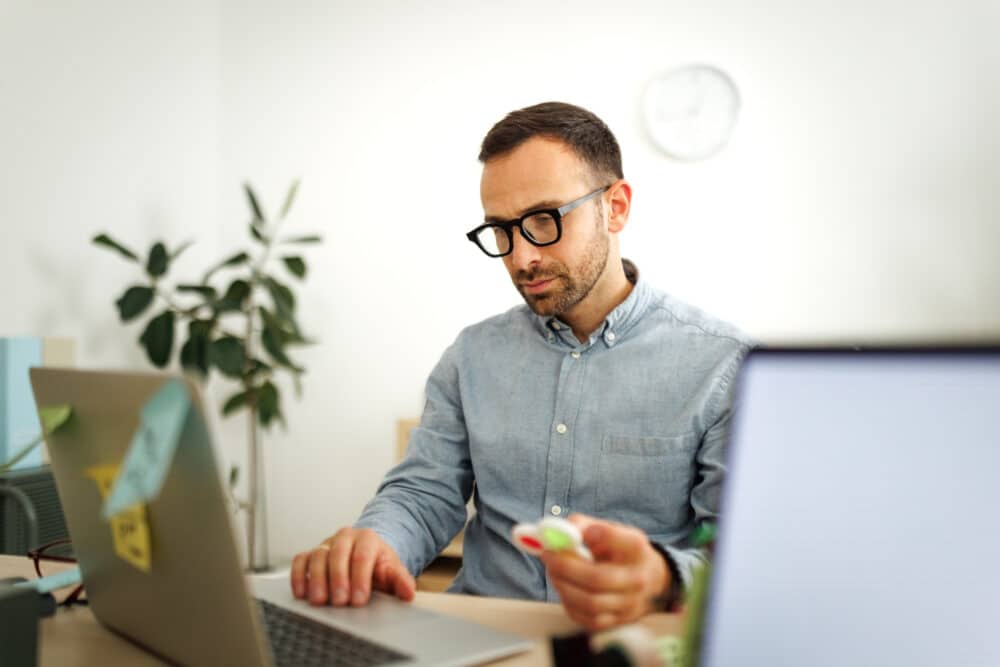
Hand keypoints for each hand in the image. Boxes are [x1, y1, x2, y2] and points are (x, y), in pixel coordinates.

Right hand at [290, 527, 415, 606]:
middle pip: (338, 554)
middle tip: (339, 602)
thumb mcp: (392, 571)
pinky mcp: (311, 554)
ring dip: (316, 579)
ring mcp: (326, 544)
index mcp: (367, 538)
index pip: (362, 556)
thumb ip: (400, 580)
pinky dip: (298, 575)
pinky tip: (301, 593)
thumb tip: (408, 593)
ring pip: (317, 557)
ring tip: (319, 601)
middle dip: (338, 579)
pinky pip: (300, 560)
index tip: (359, 600)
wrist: (366, 555)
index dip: (360, 578)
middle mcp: (345, 537)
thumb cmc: (377, 566)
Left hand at [540, 513, 668, 630]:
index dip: (603, 535)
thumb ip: (582, 526)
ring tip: (553, 572)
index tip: (582, 531)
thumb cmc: (618, 551)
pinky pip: (587, 618)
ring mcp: (629, 604)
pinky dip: (569, 603)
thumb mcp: (607, 530)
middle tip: (548, 556)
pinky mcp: (617, 622)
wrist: (647, 579)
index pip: (628, 542)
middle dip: (566, 567)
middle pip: (598, 578)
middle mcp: (637, 578)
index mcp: (637, 549)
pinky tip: (565, 588)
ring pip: (590, 603)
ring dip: (563, 586)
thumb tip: (556, 532)